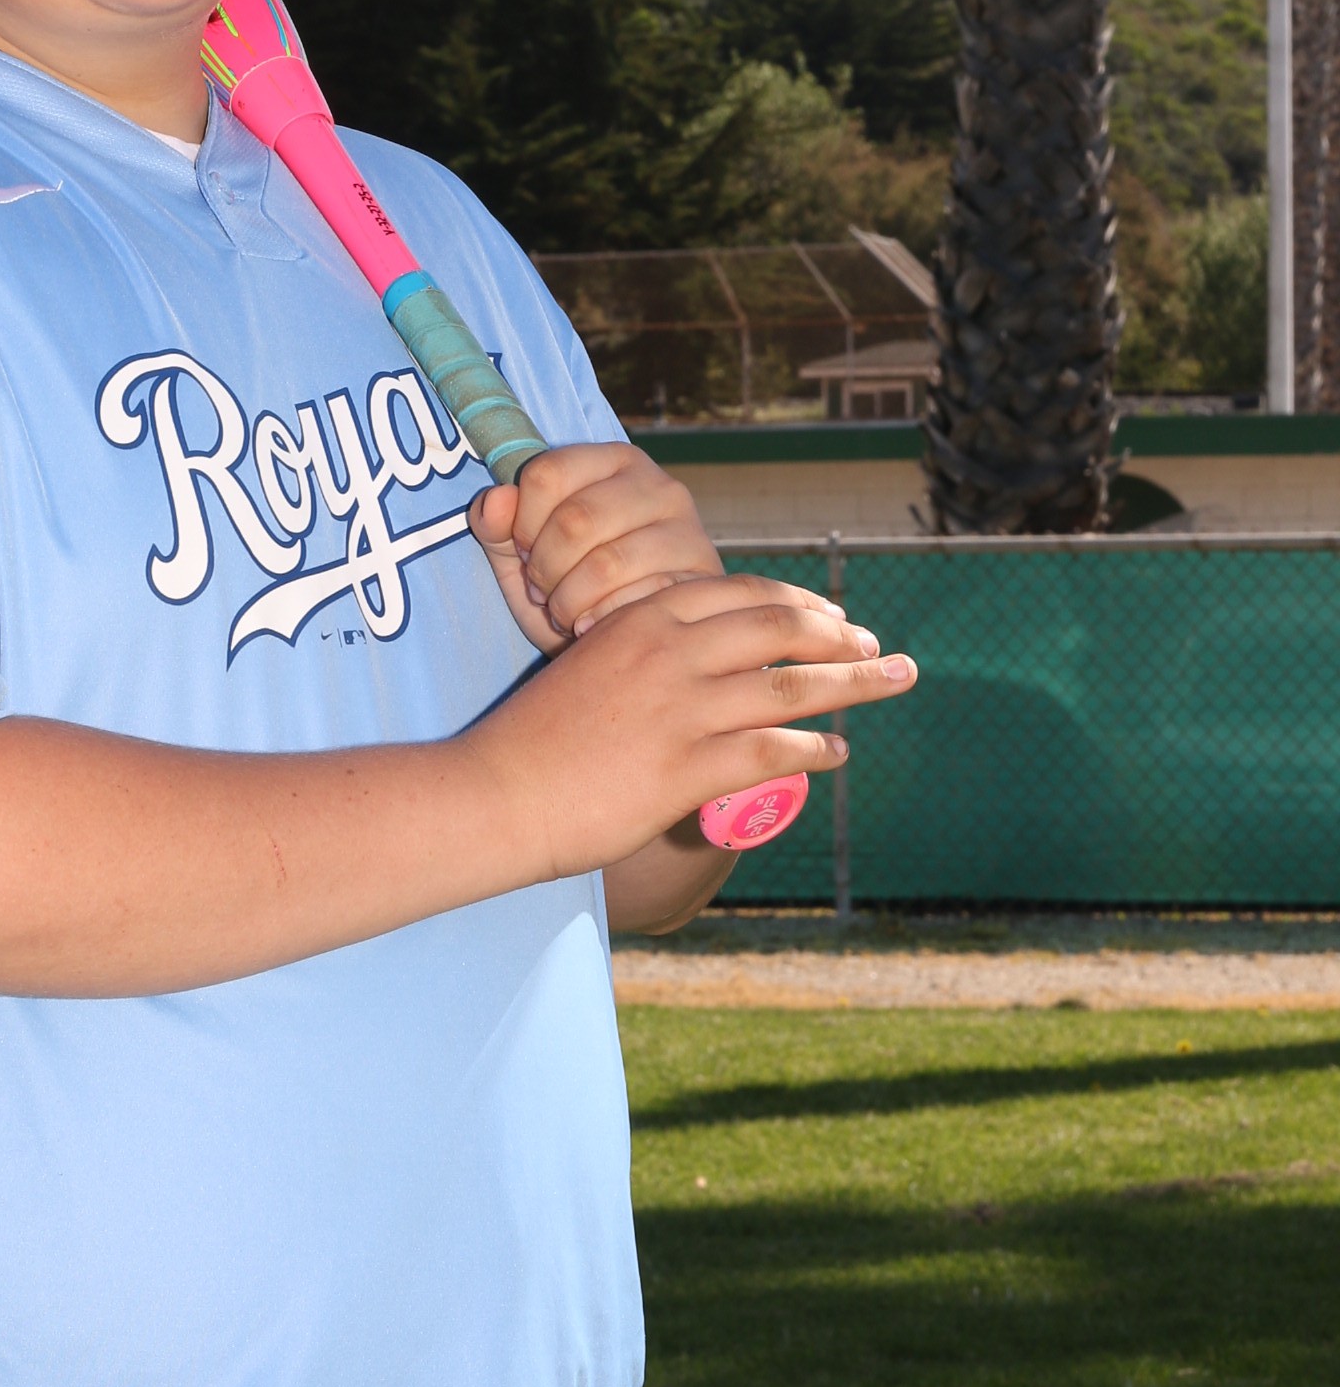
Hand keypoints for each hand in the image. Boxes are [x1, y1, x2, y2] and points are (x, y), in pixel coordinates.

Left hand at [468, 441, 720, 654]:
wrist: (639, 639)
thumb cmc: (576, 586)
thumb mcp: (525, 556)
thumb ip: (499, 527)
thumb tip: (494, 500)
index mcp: (612, 461)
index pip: (546, 473)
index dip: (522, 523)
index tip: (525, 550)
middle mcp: (657, 484)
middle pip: (575, 520)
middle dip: (545, 569)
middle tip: (543, 591)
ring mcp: (687, 529)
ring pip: (606, 565)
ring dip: (570, 602)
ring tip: (566, 613)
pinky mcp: (701, 579)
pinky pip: (638, 601)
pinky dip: (603, 621)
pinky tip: (594, 626)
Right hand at [484, 577, 915, 881]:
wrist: (495, 793)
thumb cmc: (533, 738)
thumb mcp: (586, 667)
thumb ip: (638, 654)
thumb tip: (692, 668)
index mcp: (642, 617)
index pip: (743, 593)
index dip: (800, 602)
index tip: (832, 614)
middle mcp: (669, 651)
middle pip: (781, 628)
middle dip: (841, 635)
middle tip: (877, 647)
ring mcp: (682, 708)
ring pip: (792, 686)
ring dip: (853, 683)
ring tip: (891, 681)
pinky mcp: (688, 766)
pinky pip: (774, 750)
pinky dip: (816, 749)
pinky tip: (838, 753)